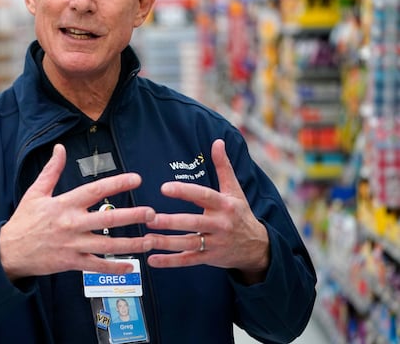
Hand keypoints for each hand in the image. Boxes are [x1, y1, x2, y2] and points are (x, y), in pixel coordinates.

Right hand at [0, 144, 155, 280]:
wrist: (9, 250)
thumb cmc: (24, 220)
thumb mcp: (35, 192)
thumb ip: (52, 170)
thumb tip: (60, 148)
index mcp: (64, 204)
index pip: (95, 190)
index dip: (117, 184)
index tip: (136, 179)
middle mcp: (71, 224)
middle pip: (108, 218)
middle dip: (133, 216)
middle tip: (152, 213)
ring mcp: (72, 244)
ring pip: (107, 244)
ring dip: (131, 243)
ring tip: (150, 240)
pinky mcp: (71, 262)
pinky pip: (97, 266)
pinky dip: (114, 267)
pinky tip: (130, 266)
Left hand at [144, 139, 268, 283]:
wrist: (257, 247)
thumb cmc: (240, 214)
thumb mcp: (235, 190)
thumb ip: (223, 166)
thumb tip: (217, 142)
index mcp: (225, 206)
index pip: (203, 196)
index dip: (184, 191)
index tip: (165, 188)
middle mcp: (220, 225)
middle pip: (193, 223)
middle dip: (172, 221)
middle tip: (150, 217)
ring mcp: (214, 243)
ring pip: (188, 243)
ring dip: (166, 242)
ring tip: (146, 238)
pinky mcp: (209, 259)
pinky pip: (188, 260)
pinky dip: (170, 262)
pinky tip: (152, 260)